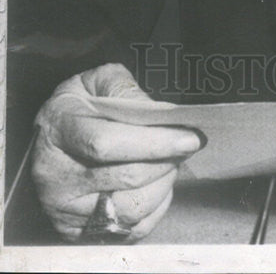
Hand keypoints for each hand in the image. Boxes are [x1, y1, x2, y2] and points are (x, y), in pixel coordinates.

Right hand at [32, 63, 201, 240]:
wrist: (50, 137)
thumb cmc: (79, 104)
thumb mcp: (96, 80)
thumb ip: (125, 89)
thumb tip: (160, 114)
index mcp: (59, 130)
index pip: (108, 143)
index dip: (154, 142)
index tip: (189, 138)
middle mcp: (56, 176)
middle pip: (126, 177)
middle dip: (167, 162)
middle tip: (186, 146)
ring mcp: (65, 209)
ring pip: (131, 208)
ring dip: (163, 185)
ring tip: (170, 163)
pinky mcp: (78, 231)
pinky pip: (130, 230)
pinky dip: (154, 208)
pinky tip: (157, 184)